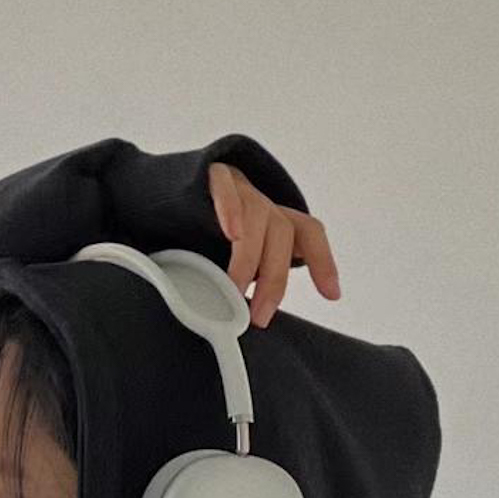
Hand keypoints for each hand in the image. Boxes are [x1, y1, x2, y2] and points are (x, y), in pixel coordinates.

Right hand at [207, 162, 339, 327]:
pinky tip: (231, 233)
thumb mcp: (230, 263)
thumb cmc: (201, 238)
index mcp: (272, 221)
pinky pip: (225, 189)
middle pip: (283, 233)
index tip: (331, 294)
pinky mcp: (212, 176)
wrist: (167, 196)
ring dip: (248, 259)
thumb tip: (249, 321)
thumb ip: (246, 284)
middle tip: (259, 317)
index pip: (308, 233)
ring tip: (234, 291)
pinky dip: (231, 209)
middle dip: (274, 279)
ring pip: (257, 216)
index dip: (323, 261)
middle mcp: (261, 203)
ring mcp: (239, 187)